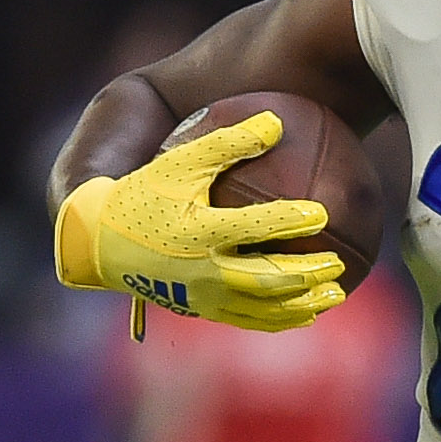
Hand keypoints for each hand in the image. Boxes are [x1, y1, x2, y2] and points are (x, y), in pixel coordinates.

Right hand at [53, 109, 344, 331]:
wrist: (102, 242)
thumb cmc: (143, 193)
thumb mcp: (180, 161)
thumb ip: (227, 142)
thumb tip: (276, 122)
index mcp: (199, 230)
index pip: (253, 228)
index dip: (289, 220)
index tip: (322, 213)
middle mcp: (203, 269)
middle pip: (268, 278)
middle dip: (307, 274)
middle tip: (338, 264)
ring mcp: (203, 295)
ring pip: (263, 307)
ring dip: (303, 304)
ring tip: (337, 295)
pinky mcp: (202, 310)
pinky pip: (249, 320)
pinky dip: (281, 319)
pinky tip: (306, 312)